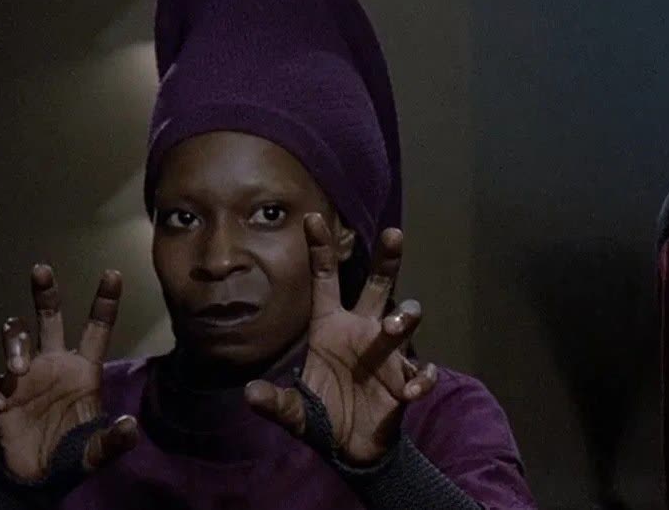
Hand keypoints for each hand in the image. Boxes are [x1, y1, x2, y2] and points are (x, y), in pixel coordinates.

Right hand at [0, 266, 137, 481]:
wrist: (41, 476)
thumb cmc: (75, 453)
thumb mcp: (99, 449)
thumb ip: (116, 439)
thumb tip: (132, 428)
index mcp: (83, 369)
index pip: (97, 328)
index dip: (105, 301)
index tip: (113, 273)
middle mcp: (54, 364)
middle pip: (50, 318)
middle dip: (46, 293)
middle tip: (42, 269)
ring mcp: (25, 377)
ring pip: (15, 338)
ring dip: (14, 345)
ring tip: (18, 368)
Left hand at [245, 215, 437, 466]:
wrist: (352, 450)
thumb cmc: (323, 418)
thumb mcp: (294, 412)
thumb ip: (274, 403)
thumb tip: (249, 394)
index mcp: (330, 328)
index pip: (325, 281)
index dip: (320, 250)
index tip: (311, 217)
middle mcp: (362, 331)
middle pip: (378, 285)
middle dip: (387, 259)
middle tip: (393, 234)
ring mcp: (387, 354)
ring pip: (404, 318)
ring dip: (402, 317)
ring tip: (392, 327)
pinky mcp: (404, 380)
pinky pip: (418, 370)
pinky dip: (419, 378)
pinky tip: (410, 391)